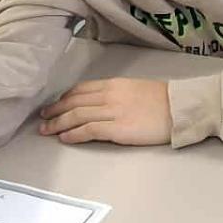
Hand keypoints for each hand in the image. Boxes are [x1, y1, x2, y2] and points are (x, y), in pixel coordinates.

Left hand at [37, 78, 172, 145]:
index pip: (81, 90)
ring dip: (58, 123)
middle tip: (42, 118)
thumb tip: (101, 105)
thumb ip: (117, 95)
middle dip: (55, 111)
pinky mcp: (117, 129)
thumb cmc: (164, 102)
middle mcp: (109, 95)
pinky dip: (73, 133)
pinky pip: (88, 130)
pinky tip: (64, 138)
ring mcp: (112, 111)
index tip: (53, 105)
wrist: (180, 108)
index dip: (63, 98)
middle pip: (73, 102)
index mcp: (114, 85)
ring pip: (76, 115)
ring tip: (46, 131)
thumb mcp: (136, 90)